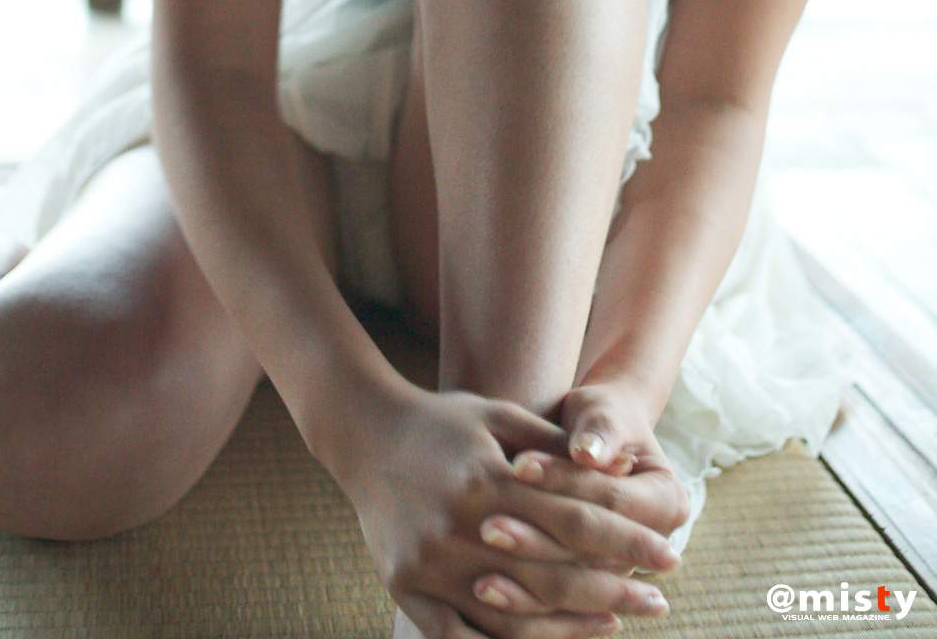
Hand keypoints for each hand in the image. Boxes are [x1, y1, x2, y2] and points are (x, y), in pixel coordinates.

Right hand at [342, 381, 680, 638]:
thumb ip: (551, 447)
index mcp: (486, 478)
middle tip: (659, 604)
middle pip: (552, 575)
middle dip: (614, 592)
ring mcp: (428, 564)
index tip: (668, 556)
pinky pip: (460, 638)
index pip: (573, 520)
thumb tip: (618, 466)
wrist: (364, 433)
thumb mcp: (497, 415)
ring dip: (570, 627)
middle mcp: (457, 526)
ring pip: (512, 616)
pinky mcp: (405, 588)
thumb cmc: (442, 421)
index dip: (626, 541)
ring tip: (614, 625)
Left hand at [465, 381, 690, 622]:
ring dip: (522, 578)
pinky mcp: (592, 586)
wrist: (597, 437)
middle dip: (538, 536)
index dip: (564, 481)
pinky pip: (556, 606)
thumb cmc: (599, 417)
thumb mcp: (603, 414)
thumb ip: (601, 431)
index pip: (610, 498)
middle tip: (488, 525)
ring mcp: (622, 571)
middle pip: (589, 546)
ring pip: (571, 582)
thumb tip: (589, 453)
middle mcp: (654, 547)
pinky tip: (481, 591)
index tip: (517, 464)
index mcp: (668, 502)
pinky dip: (521, 601)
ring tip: (481, 567)